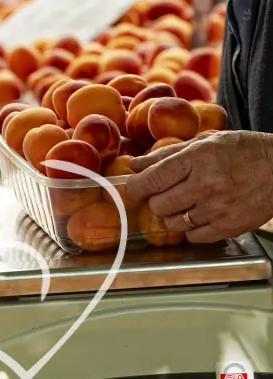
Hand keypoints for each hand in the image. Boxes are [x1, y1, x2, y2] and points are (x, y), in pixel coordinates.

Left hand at [126, 131, 272, 242]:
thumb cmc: (244, 151)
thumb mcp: (206, 142)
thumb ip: (167, 155)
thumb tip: (135, 165)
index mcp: (198, 159)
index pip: (152, 179)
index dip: (136, 187)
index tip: (134, 189)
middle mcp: (206, 184)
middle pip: (158, 205)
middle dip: (157, 201)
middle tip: (168, 194)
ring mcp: (217, 208)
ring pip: (173, 223)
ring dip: (175, 215)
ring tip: (189, 203)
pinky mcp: (228, 226)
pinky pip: (193, 236)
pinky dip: (192, 228)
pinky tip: (202, 214)